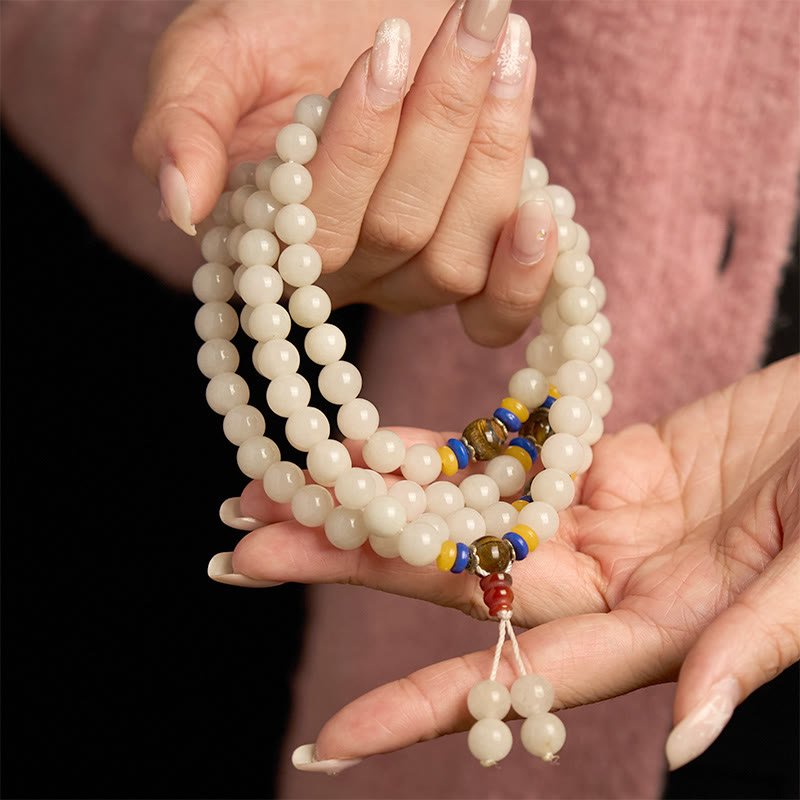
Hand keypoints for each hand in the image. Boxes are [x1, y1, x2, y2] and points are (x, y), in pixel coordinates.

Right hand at [134, 0, 556, 344]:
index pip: (316, 228)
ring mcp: (406, 275)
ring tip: (504, 47)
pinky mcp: (470, 268)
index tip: (385, 47)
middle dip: (441, 119)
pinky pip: (496, 316)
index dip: (359, 148)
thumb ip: (183, 120)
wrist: (364, 15)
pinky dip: (525, 278)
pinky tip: (541, 210)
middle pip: (397, 236)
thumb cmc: (284, 34)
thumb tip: (180, 202)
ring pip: (454, 259)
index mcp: (269, 232)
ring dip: (491, 150)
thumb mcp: (213, 54)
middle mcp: (340, 271)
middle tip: (470, 19)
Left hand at [216, 355, 798, 770]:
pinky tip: (370, 443)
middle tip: (248, 556)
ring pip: (466, 514)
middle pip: (462, 583)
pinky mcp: (604, 457)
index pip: (520, 678)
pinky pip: (506, 453)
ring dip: (376, 505)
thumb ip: (750, 647)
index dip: (427, 708)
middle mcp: (610, 580)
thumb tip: (688, 732)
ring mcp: (601, 516)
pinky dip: (442, 448)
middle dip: (355, 571)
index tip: (332, 738)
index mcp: (656, 628)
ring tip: (281, 492)